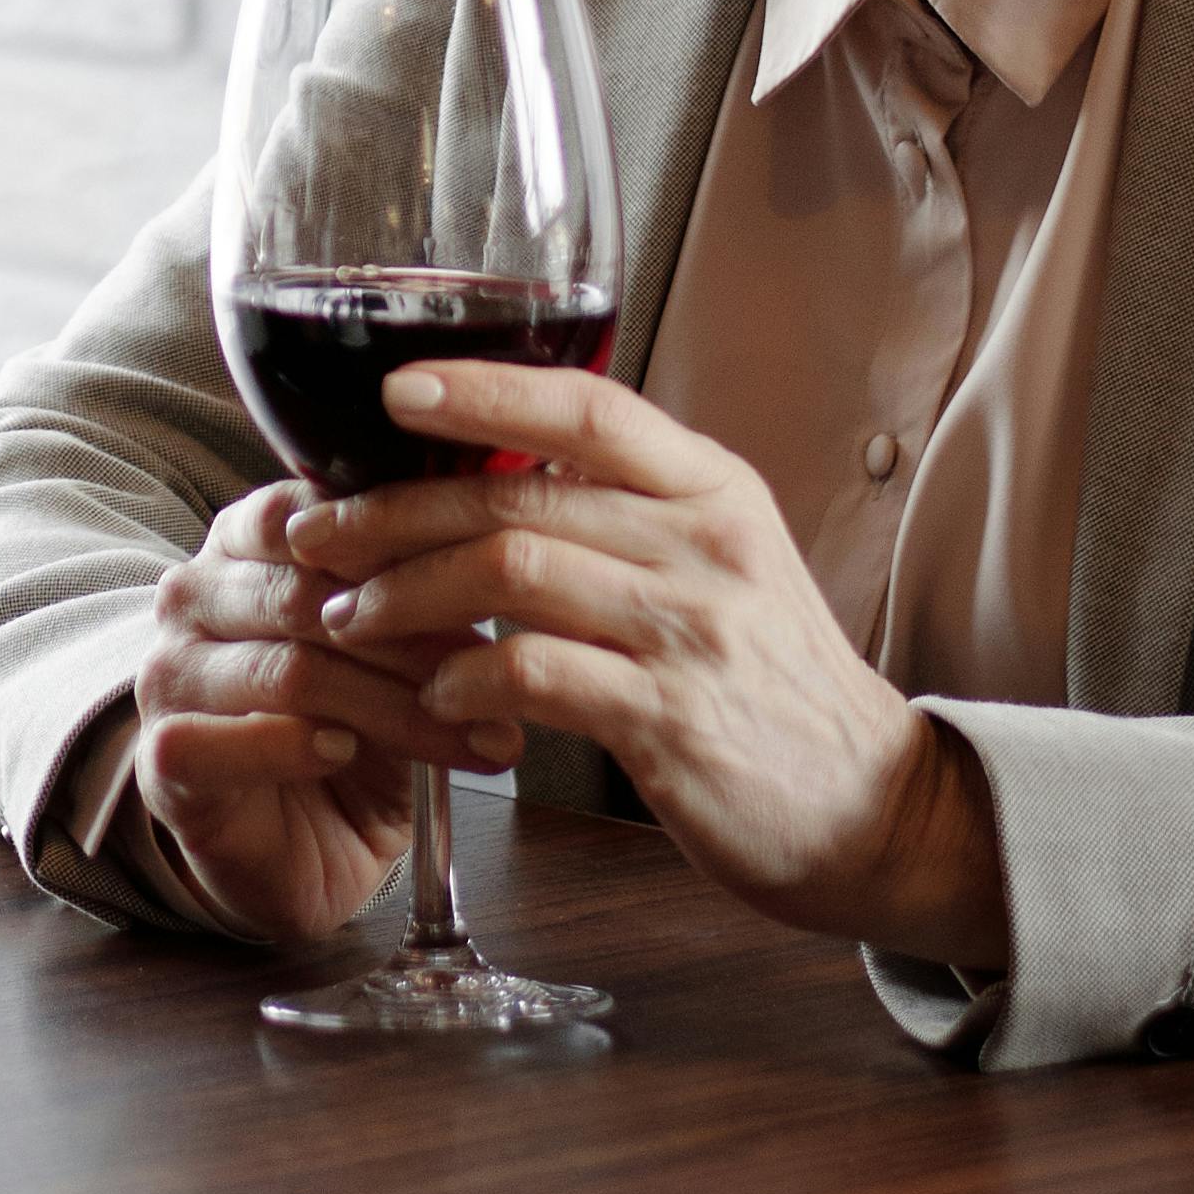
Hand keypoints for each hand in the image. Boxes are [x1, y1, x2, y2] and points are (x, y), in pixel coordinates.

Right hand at [128, 482, 481, 946]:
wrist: (302, 843)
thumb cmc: (355, 727)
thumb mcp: (396, 649)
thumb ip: (420, 589)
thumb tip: (509, 543)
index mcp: (243, 542)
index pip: (308, 512)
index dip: (399, 544)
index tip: (486, 580)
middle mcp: (193, 596)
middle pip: (308, 596)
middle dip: (413, 639)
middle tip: (496, 675)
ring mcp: (169, 676)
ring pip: (286, 671)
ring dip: (388, 706)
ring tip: (465, 737)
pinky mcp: (164, 758)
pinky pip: (217, 740)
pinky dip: (289, 746)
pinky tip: (343, 754)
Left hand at [314, 359, 1012, 961]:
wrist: (874, 806)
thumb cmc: (772, 681)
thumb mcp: (722, 562)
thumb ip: (629, 510)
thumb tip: (496, 464)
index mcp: (713, 489)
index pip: (586, 404)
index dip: (482, 387)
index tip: (391, 392)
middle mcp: (704, 545)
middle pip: (518, 494)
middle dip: (394, 511)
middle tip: (320, 535)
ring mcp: (690, 632)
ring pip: (510, 573)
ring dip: (407, 594)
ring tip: (352, 616)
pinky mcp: (671, 722)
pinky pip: (533, 674)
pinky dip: (461, 679)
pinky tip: (433, 695)